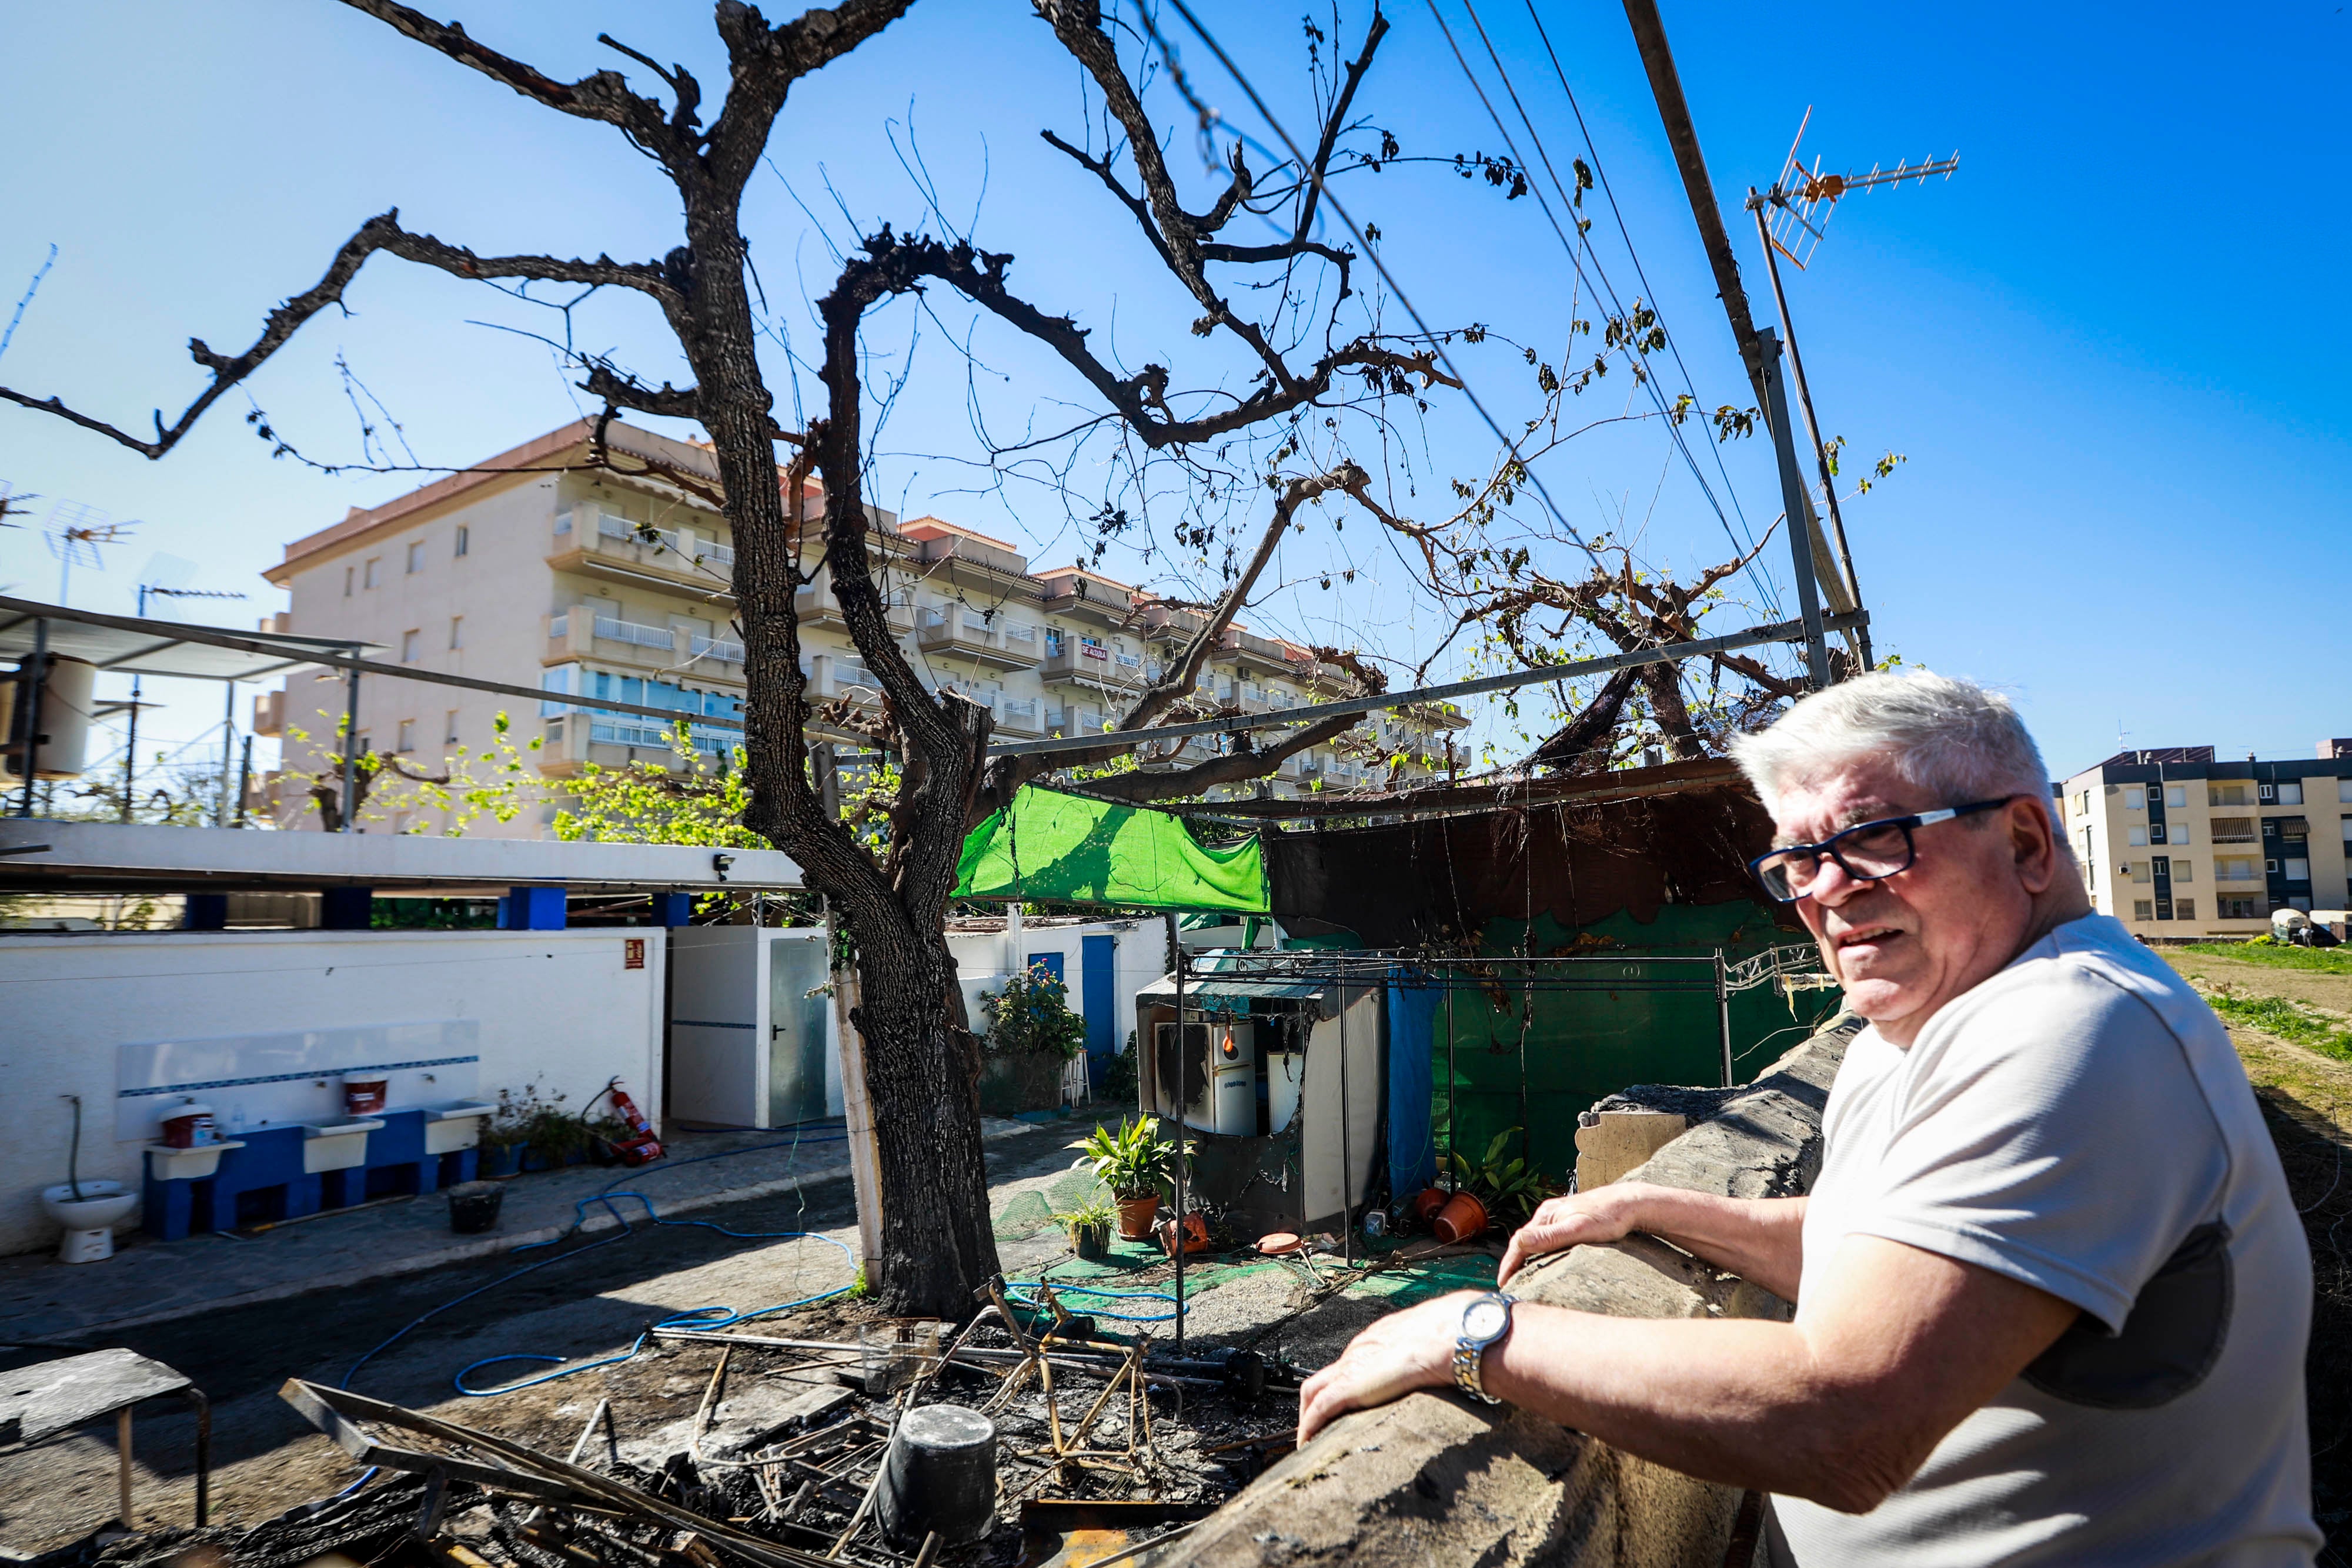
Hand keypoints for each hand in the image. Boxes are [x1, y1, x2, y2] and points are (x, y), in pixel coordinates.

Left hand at [1296, 1291, 1475, 1444]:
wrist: (1448, 1338)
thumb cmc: (1449, 1341)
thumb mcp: (1433, 1351)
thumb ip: (1427, 1361)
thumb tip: (1442, 1372)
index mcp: (1376, 1342)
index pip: (1349, 1366)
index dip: (1341, 1386)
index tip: (1343, 1406)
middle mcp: (1357, 1352)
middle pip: (1323, 1378)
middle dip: (1315, 1402)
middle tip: (1316, 1427)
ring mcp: (1350, 1368)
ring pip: (1312, 1392)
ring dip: (1307, 1416)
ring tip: (1309, 1440)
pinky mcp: (1348, 1386)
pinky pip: (1318, 1410)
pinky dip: (1309, 1426)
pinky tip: (1308, 1443)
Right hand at [1497, 1183, 1646, 1285]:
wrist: (1630, 1202)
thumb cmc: (1609, 1217)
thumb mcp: (1579, 1229)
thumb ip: (1550, 1237)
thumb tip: (1519, 1241)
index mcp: (1547, 1216)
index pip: (1519, 1242)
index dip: (1509, 1264)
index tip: (1502, 1284)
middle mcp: (1549, 1214)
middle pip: (1525, 1240)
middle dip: (1514, 1262)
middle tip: (1508, 1284)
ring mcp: (1559, 1217)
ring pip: (1536, 1239)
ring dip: (1526, 1257)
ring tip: (1521, 1277)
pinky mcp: (1570, 1220)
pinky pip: (1548, 1238)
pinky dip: (1541, 1252)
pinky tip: (1545, 1262)